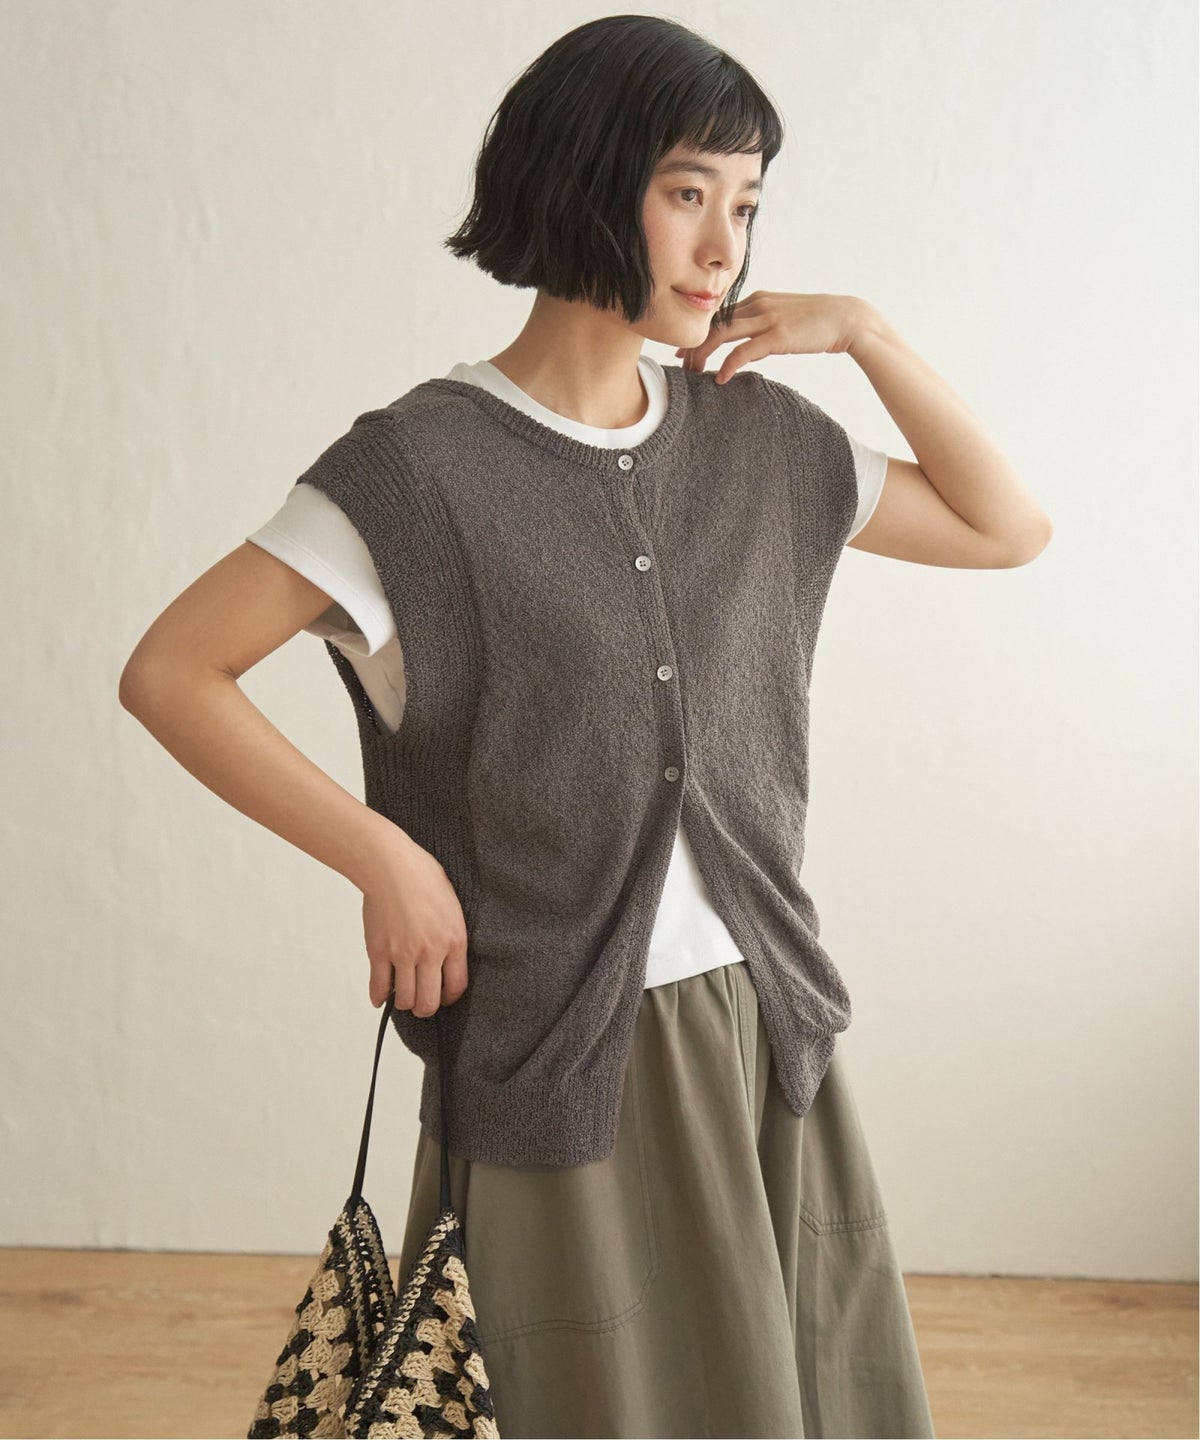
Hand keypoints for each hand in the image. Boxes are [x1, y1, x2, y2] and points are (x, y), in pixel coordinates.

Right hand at [360, 829, 469, 1017]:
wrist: (391, 866)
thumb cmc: (423, 877)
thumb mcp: (452, 906)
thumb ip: (451, 935)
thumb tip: (446, 956)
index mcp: (454, 940)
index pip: (456, 987)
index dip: (450, 998)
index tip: (444, 997)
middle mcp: (430, 953)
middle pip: (429, 1002)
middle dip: (426, 1008)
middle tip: (422, 1003)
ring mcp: (403, 954)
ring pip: (405, 1000)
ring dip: (404, 1002)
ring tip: (404, 995)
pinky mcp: (379, 952)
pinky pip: (379, 986)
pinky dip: (379, 996)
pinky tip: (381, 997)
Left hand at [675, 291, 870, 384]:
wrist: (847, 318)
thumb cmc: (818, 322)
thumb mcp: (784, 321)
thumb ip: (762, 331)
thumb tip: (747, 353)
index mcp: (757, 299)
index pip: (719, 314)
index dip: (699, 332)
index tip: (686, 349)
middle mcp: (758, 304)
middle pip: (714, 322)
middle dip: (694, 343)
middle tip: (681, 363)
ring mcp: (767, 318)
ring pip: (722, 334)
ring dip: (702, 354)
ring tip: (693, 372)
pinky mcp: (777, 335)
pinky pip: (743, 351)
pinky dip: (727, 365)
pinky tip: (720, 379)